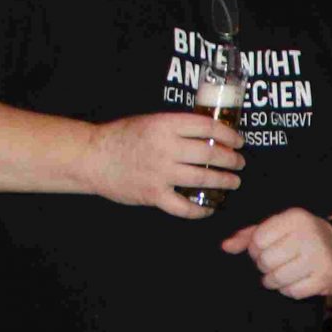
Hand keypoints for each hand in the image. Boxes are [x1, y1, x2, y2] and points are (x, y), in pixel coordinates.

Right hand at [85, 112, 244, 217]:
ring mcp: (160, 173)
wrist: (92, 157)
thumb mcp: (150, 121)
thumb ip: (177, 127)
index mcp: (165, 125)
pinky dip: (200, 209)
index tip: (238, 141)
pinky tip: (210, 208)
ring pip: (203, 179)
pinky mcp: (153, 194)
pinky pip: (184, 207)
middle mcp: (165, 148)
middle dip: (231, 160)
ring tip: (233, 182)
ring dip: (224, 182)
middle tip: (239, 163)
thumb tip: (211, 134)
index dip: (229, 135)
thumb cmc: (122, 137)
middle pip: (210, 154)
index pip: (208, 128)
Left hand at [221, 208, 331, 298]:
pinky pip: (293, 292)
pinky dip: (290, 290)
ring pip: (277, 278)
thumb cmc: (299, 237)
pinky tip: (296, 281)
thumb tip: (225, 246)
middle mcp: (310, 235)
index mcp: (295, 218)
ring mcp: (320, 257)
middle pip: (266, 261)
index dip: (256, 249)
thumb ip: (248, 236)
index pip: (257, 241)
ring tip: (283, 273)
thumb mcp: (275, 228)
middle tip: (276, 263)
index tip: (266, 249)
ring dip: (274, 280)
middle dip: (265, 266)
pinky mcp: (326, 277)